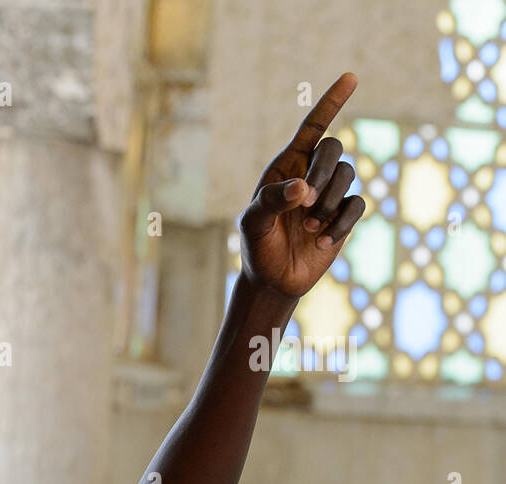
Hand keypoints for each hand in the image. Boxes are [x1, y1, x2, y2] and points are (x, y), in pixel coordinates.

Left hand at [238, 73, 365, 298]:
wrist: (273, 279)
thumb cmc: (258, 247)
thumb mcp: (253, 224)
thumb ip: (270, 201)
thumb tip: (302, 188)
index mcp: (286, 167)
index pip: (312, 127)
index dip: (331, 102)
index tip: (351, 77)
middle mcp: (311, 174)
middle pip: (334, 149)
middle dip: (324, 172)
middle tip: (306, 203)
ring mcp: (330, 193)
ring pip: (349, 175)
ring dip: (330, 202)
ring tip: (309, 227)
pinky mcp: (344, 215)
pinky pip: (358, 204)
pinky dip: (342, 222)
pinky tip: (323, 241)